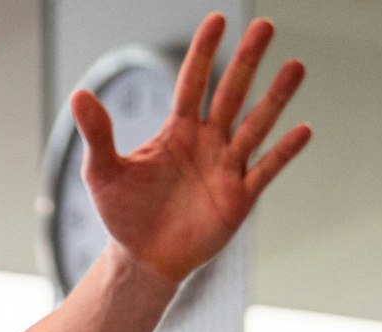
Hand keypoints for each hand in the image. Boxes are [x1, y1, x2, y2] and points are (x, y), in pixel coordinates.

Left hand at [72, 12, 310, 286]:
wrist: (142, 259)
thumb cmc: (123, 213)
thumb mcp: (103, 173)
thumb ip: (98, 135)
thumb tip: (78, 95)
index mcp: (178, 130)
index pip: (192, 83)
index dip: (203, 53)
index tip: (217, 19)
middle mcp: (208, 141)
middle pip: (230, 94)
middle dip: (247, 61)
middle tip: (266, 25)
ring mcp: (226, 167)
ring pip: (255, 125)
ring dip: (275, 97)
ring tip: (296, 65)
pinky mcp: (239, 197)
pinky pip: (265, 170)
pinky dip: (283, 152)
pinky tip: (302, 129)